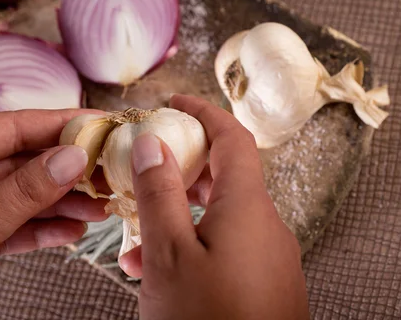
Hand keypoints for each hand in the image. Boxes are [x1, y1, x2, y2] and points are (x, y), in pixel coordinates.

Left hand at [0, 110, 108, 318]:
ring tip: (101, 208)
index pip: (13, 126)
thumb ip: (26, 191)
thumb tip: (74, 158)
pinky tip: (70, 232)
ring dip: (57, 203)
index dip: (61, 124)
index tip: (102, 123)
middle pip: (20, 160)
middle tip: (110, 172)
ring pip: (17, 193)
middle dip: (65, 171)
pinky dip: (35, 227)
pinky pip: (6, 220)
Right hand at [120, 95, 308, 319]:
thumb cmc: (207, 319)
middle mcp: (265, 226)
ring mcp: (266, 257)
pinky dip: (189, 245)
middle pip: (224, 176)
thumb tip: (151, 143)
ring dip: (176, 214)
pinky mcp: (261, 284)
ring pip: (217, 217)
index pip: (232, 137)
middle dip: (181, 167)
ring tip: (134, 229)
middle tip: (146, 165)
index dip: (202, 112)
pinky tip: (151, 267)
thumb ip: (159, 192)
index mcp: (248, 207)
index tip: (173, 102)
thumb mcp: (168, 251)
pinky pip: (223, 248)